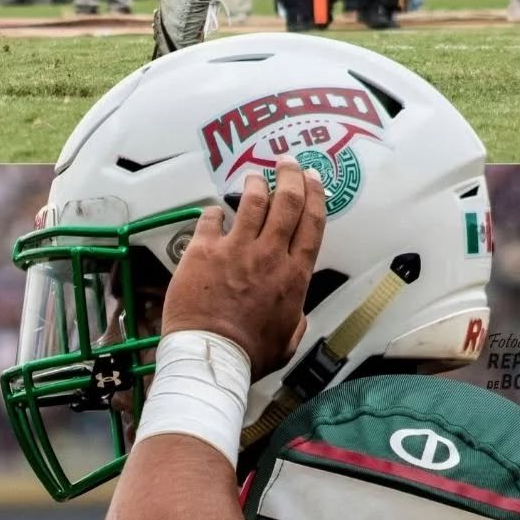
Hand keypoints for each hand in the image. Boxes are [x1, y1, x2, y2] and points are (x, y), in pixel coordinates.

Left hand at [161, 158, 325, 381]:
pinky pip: (211, 218)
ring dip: (256, 183)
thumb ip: (296, 321)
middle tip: (287, 162)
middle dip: (290, 176)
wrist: (211, 358)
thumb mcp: (287, 343)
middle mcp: (269, 255)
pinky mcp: (204, 249)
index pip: (312, 224)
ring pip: (252, 201)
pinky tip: (214, 212)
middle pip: (287, 203)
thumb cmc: (250, 355)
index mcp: (293, 275)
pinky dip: (214, 212)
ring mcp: (236, 249)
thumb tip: (298, 312)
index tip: (314, 178)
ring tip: (254, 175)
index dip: (315, 195)